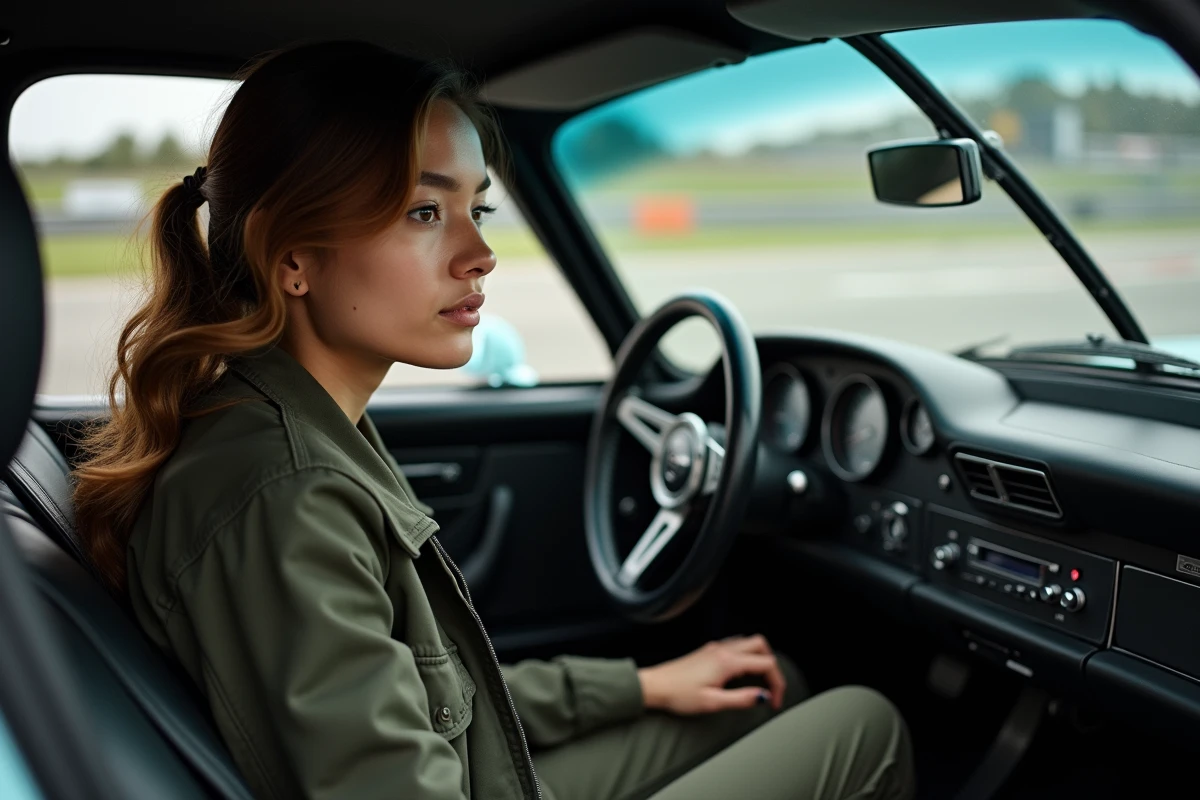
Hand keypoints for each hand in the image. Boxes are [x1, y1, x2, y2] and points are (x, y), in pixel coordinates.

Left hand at [637, 634, 786, 714]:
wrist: (655, 686)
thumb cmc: (678, 695)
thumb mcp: (712, 703)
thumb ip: (741, 699)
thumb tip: (763, 697)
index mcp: (727, 662)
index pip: (766, 664)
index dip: (776, 683)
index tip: (774, 702)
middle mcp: (723, 650)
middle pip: (761, 645)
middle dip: (772, 666)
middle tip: (771, 687)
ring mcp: (715, 647)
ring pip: (749, 642)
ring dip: (760, 658)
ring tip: (760, 681)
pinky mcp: (708, 650)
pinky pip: (736, 645)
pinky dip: (747, 655)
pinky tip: (742, 672)